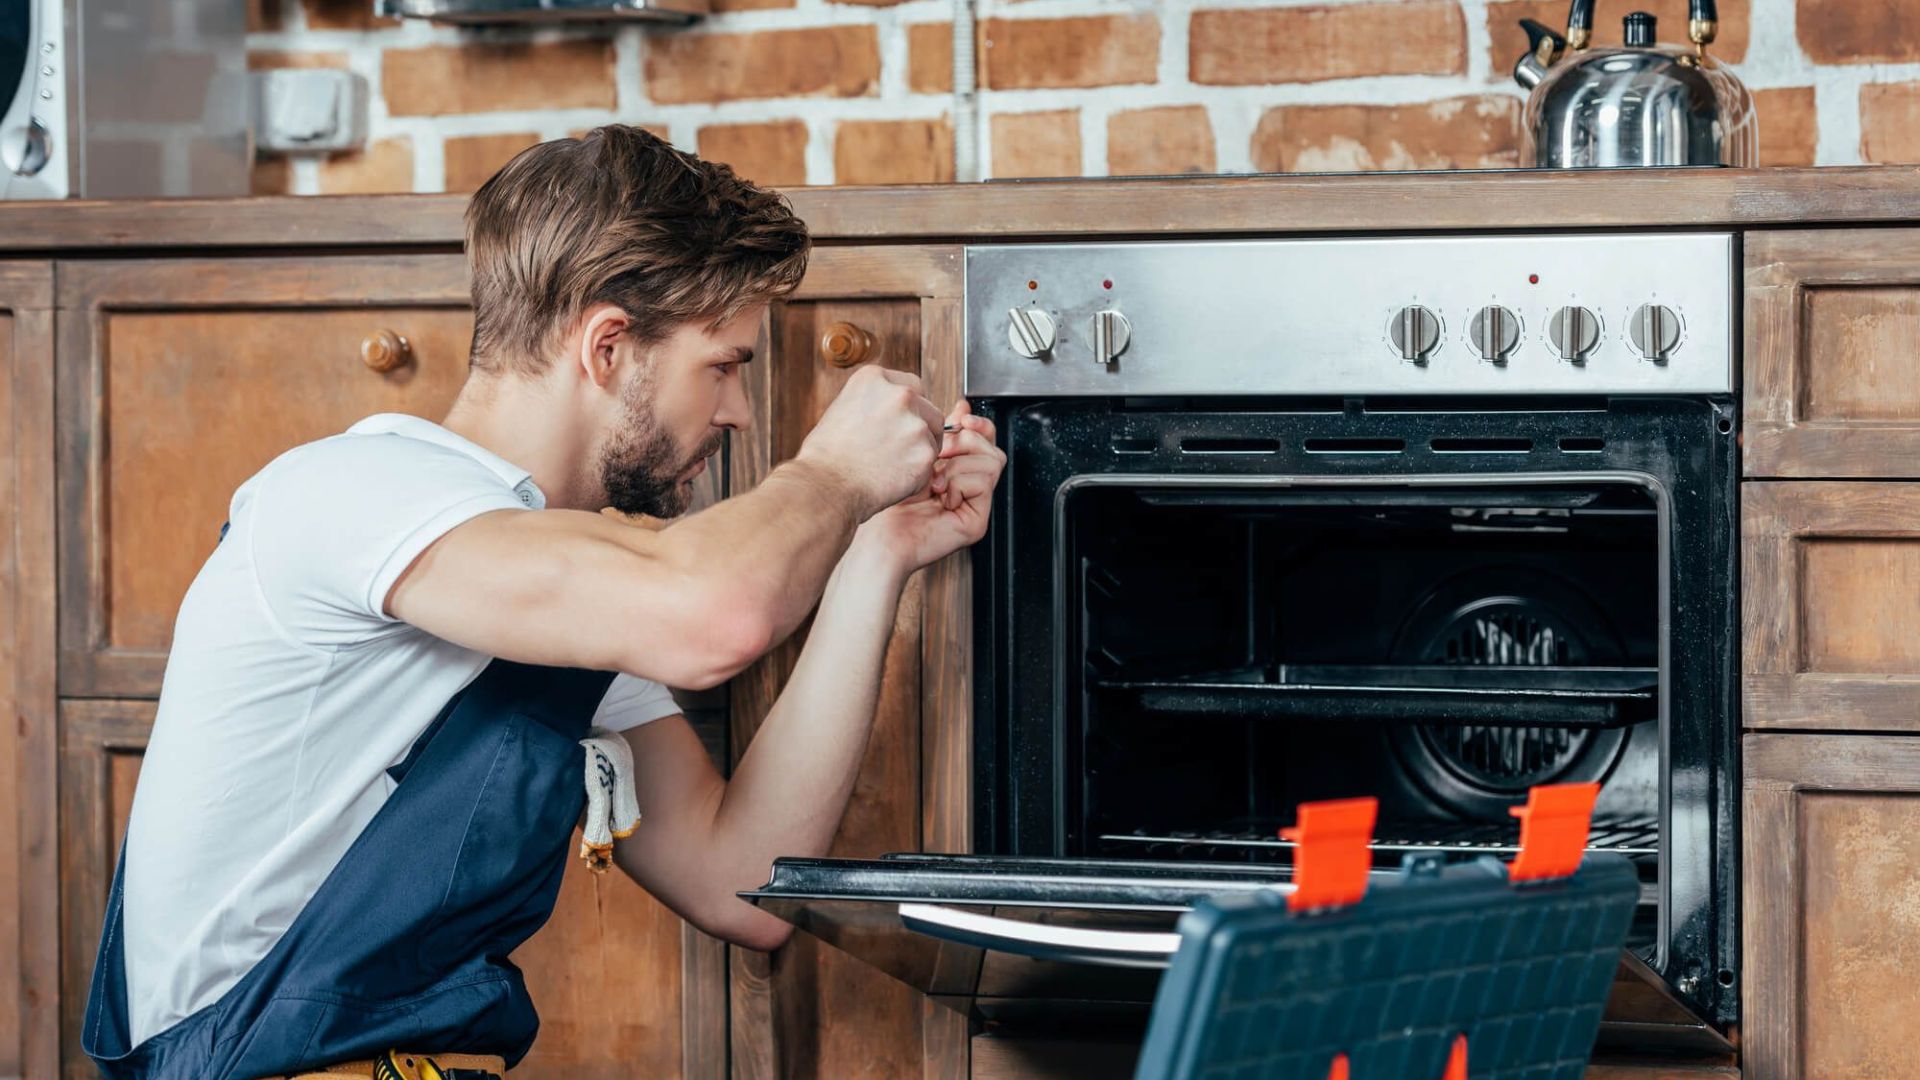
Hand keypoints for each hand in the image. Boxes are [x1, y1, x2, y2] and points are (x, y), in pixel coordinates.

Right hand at [794, 365, 945, 519]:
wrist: (825, 486)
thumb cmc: (825, 456)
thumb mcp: (842, 410)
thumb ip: (873, 404)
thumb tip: (890, 412)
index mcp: (875, 378)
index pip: (911, 386)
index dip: (907, 408)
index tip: (898, 423)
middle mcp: (900, 395)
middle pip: (928, 409)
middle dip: (919, 428)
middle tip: (895, 450)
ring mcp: (915, 423)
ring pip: (932, 437)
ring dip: (918, 450)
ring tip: (887, 467)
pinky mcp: (925, 453)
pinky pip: (929, 463)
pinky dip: (916, 475)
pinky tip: (890, 480)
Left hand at [854, 401, 1004, 574]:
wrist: (875, 533)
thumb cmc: (885, 498)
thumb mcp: (915, 455)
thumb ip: (940, 432)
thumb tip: (963, 406)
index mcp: (958, 471)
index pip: (984, 439)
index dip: (978, 425)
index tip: (962, 416)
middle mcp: (970, 490)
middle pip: (993, 448)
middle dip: (966, 441)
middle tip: (940, 453)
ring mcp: (975, 507)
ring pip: (992, 463)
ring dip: (958, 465)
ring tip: (935, 480)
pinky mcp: (976, 522)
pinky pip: (984, 483)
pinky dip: (959, 483)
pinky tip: (940, 495)